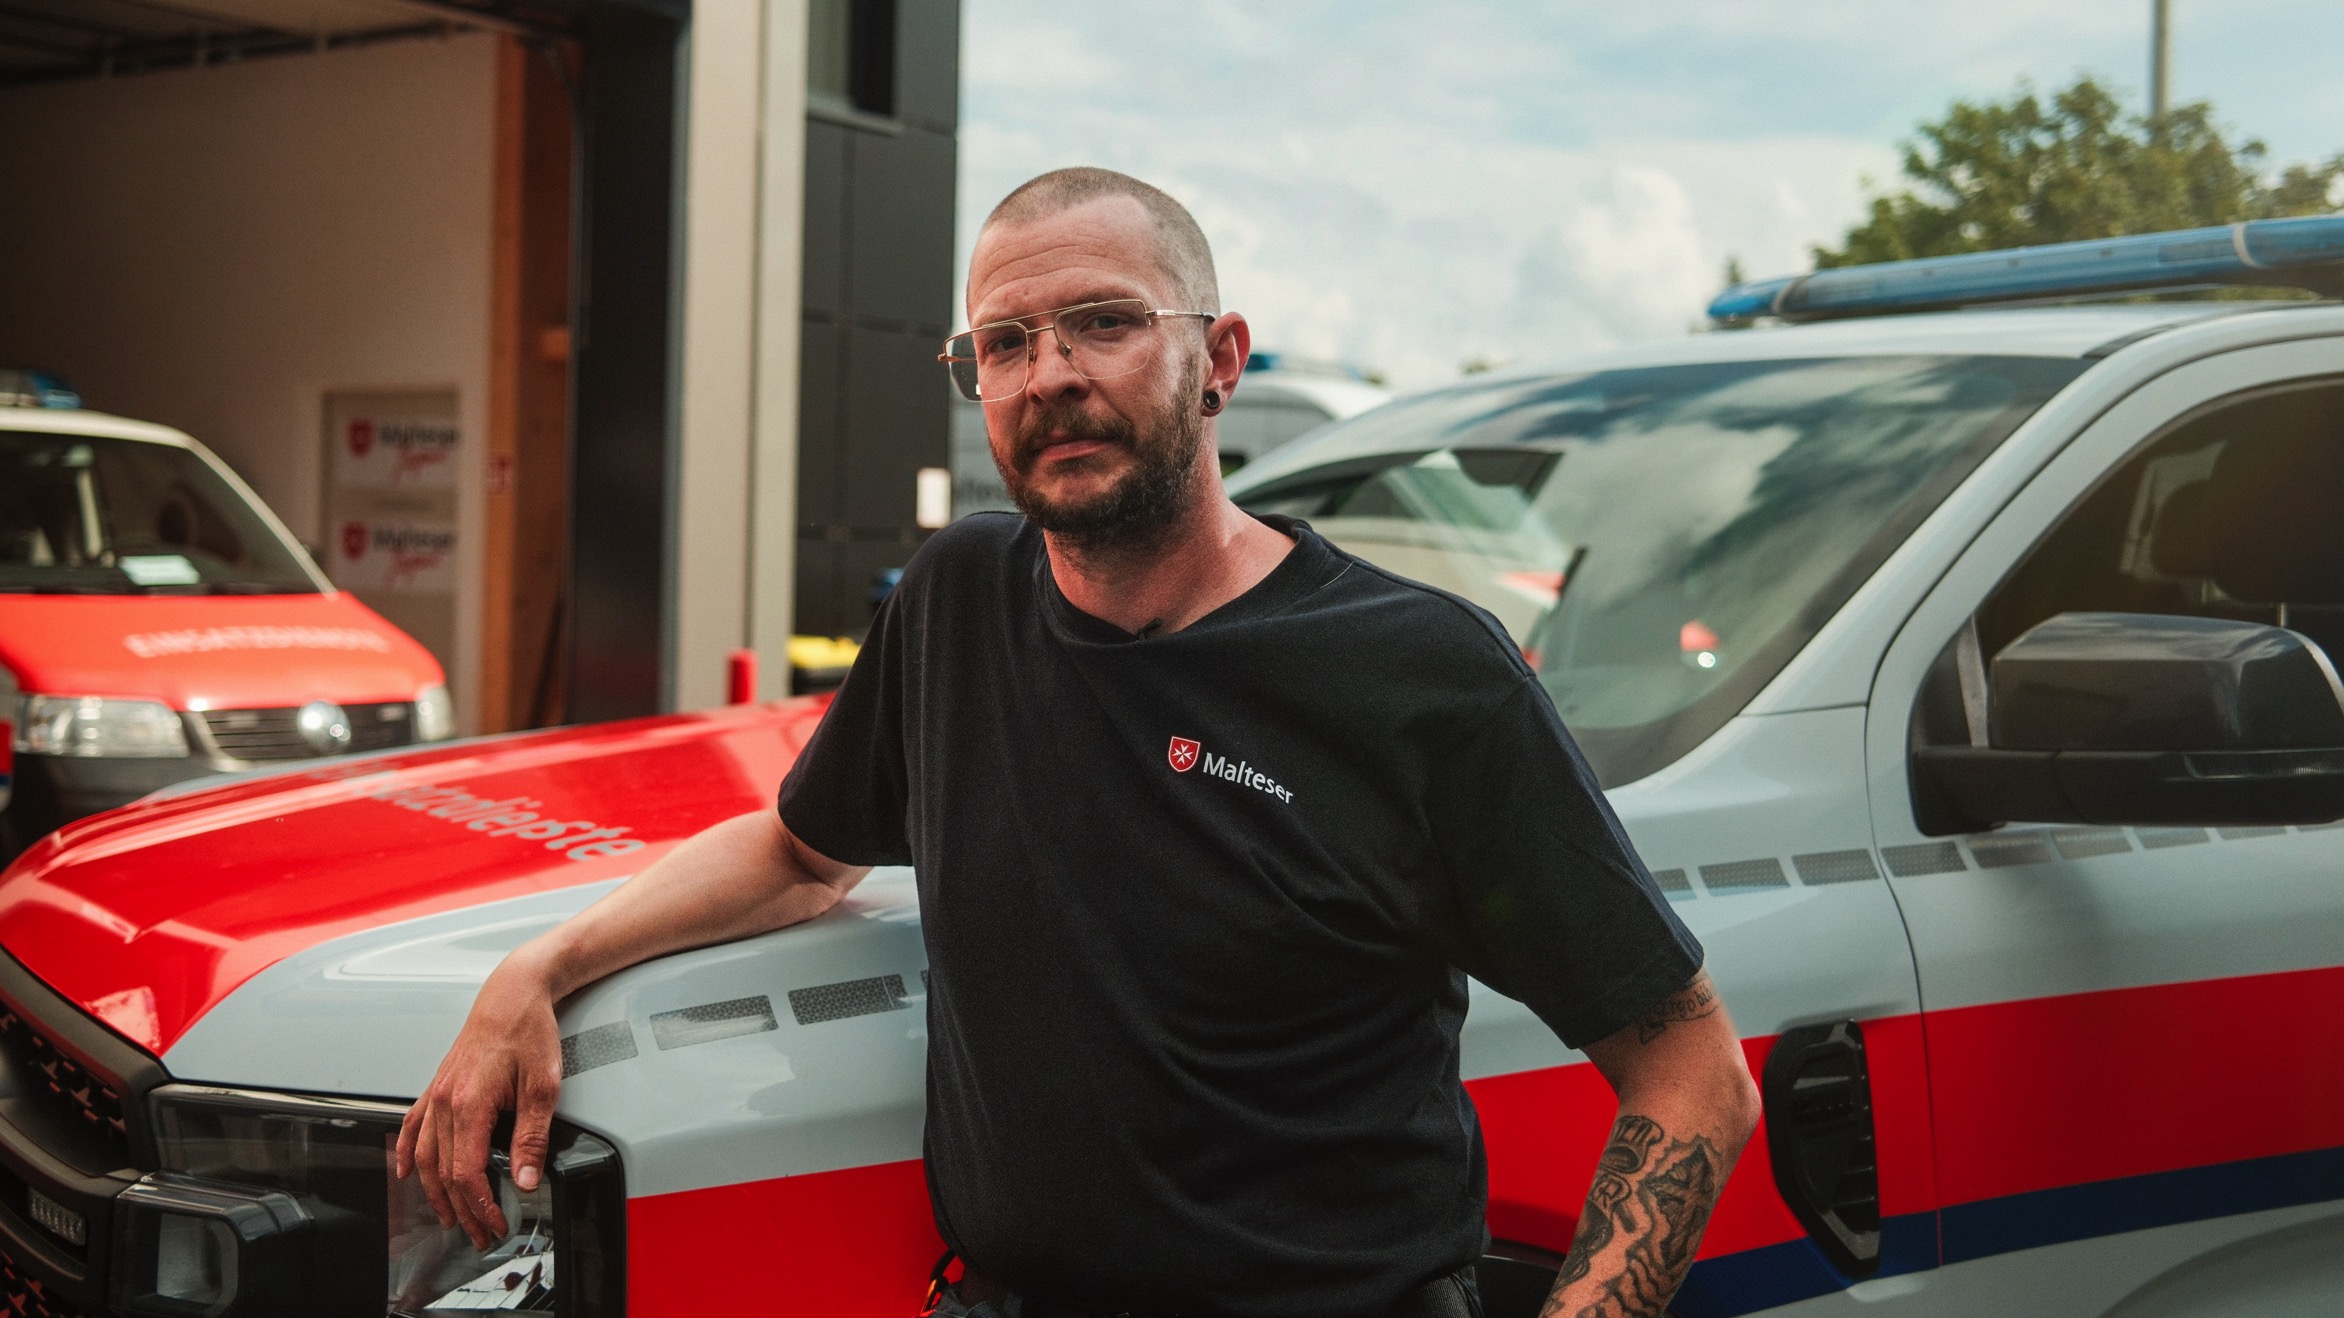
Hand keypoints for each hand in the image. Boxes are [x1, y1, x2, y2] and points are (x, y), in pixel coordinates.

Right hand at [394, 952, 563, 1249]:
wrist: (514, 992)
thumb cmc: (529, 1030)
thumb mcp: (543, 1085)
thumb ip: (532, 1136)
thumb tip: (527, 1178)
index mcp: (469, 1103)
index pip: (467, 1172)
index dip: (480, 1205)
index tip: (497, 1222)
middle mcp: (445, 1101)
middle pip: (444, 1172)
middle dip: (462, 1210)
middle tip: (480, 1234)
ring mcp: (437, 1093)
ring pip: (425, 1156)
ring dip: (435, 1192)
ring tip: (450, 1217)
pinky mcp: (438, 1085)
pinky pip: (412, 1126)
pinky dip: (406, 1153)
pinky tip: (405, 1172)